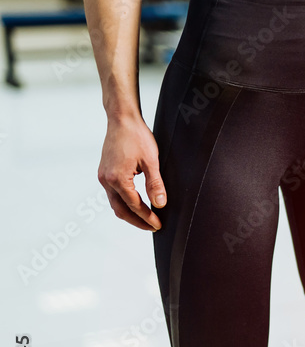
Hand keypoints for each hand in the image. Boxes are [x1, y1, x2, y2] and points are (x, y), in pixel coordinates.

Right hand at [97, 115, 165, 230]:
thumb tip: (160, 204)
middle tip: (152, 227)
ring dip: (129, 213)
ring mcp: (103, 176)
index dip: (147, 217)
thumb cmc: (137, 136)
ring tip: (145, 219)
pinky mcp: (103, 172)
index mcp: (117, 179)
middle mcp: (106, 180)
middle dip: (136, 221)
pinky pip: (112, 194)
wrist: (121, 119)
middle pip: (120, 210)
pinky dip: (123, 202)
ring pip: (115, 203)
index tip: (158, 225)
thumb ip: (155, 184)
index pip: (134, 206)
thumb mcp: (151, 161)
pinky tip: (135, 204)